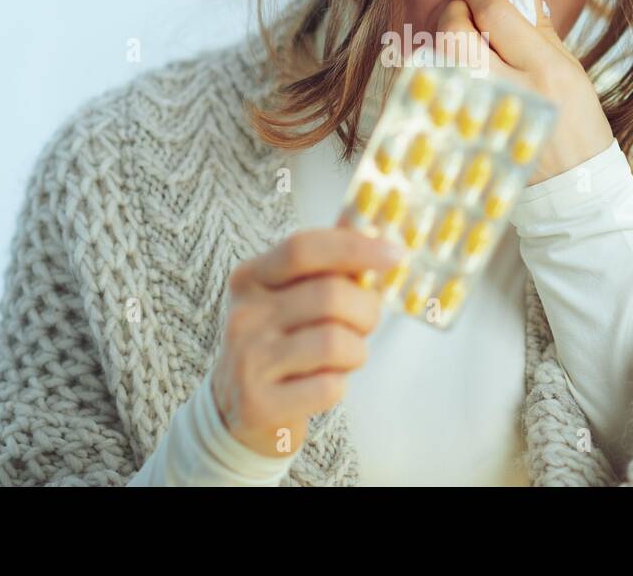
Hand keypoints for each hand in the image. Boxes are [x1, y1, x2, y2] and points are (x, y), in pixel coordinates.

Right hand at [209, 216, 399, 457]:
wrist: (236, 410)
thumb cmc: (280, 341)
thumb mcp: (290, 295)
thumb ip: (328, 261)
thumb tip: (377, 222)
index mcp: (251, 277)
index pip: (303, 248)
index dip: (355, 246)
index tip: (396, 253)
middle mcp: (243, 314)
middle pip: (331, 295)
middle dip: (367, 310)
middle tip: (368, 321)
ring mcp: (247, 360)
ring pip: (336, 342)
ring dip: (356, 351)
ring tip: (343, 356)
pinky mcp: (259, 403)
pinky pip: (329, 387)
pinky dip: (339, 385)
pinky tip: (321, 383)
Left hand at [430, 0, 613, 184]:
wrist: (572, 185)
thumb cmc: (577, 123)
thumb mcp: (570, 68)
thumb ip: (539, 25)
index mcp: (545, 69)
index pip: (496, 14)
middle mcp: (511, 90)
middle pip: (456, 35)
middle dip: (453, 11)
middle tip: (463, 8)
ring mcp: (483, 114)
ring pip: (442, 61)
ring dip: (446, 42)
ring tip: (463, 40)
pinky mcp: (465, 131)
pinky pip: (440, 89)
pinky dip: (443, 71)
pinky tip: (458, 70)